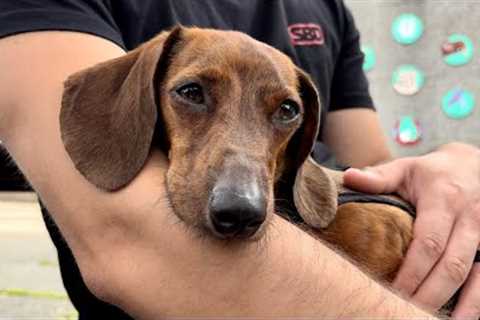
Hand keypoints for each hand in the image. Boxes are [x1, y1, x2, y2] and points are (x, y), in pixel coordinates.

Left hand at [343, 143, 479, 317]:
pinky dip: (476, 301)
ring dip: (456, 304)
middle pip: (451, 265)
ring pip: (474, 276)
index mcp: (443, 199)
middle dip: (428, 293)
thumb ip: (379, 177)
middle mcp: (469, 218)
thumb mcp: (405, 168)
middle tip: (402, 310)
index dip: (412, 271)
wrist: (473, 166)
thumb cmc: (431, 172)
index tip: (391, 290)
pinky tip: (461, 318)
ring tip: (426, 319)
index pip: (428, 242)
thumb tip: (348, 177)